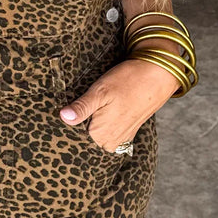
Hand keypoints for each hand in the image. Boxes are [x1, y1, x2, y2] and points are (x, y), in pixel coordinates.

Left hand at [58, 56, 180, 150]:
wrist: (157, 75)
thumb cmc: (127, 81)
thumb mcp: (100, 91)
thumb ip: (81, 107)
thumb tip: (63, 117)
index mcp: (101, 134)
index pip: (75, 140)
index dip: (66, 130)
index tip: (59, 121)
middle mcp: (111, 141)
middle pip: (86, 142)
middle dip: (78, 131)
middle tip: (74, 113)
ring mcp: (121, 138)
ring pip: (97, 140)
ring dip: (90, 130)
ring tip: (89, 112)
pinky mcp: (128, 131)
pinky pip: (109, 136)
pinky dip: (103, 129)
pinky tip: (101, 115)